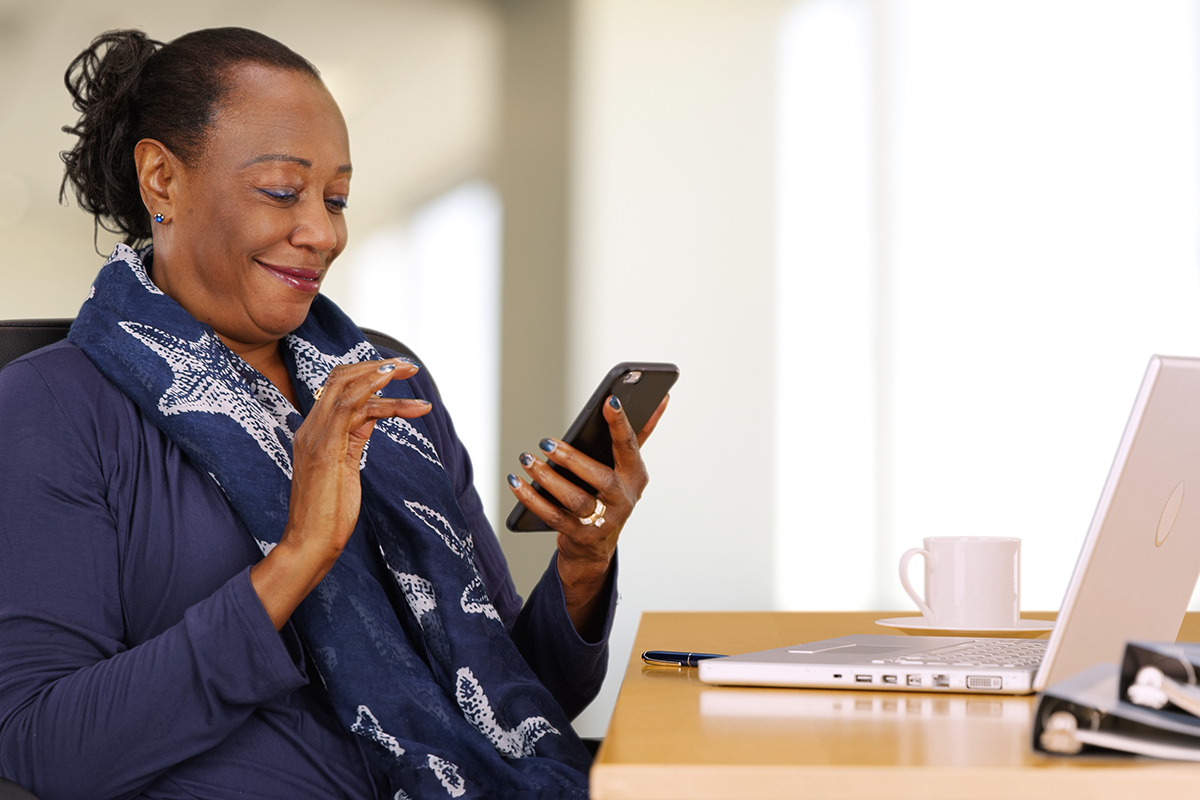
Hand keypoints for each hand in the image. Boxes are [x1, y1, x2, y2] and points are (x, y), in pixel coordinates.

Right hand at [250, 358, 431, 628]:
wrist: (309, 544)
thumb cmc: (328, 514)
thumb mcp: (345, 467)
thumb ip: (353, 439)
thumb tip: (372, 417)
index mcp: (312, 431)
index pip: (335, 385)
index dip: (365, 372)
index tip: (395, 371)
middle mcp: (310, 428)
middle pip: (340, 377)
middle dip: (377, 365)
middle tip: (408, 366)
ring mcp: (315, 437)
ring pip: (348, 387)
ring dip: (383, 375)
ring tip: (411, 372)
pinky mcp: (327, 449)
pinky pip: (352, 408)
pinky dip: (378, 395)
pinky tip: (399, 392)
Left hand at [507, 394, 668, 634]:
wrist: (596, 546)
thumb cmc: (610, 494)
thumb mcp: (627, 466)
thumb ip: (641, 432)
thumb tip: (661, 398)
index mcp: (635, 476)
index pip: (629, 446)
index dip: (621, 423)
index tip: (610, 400)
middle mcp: (623, 500)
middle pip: (601, 478)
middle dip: (572, 459)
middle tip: (546, 442)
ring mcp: (603, 521)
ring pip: (576, 500)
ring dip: (548, 479)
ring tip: (527, 459)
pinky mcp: (580, 536)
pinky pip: (553, 517)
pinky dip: (532, 499)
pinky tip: (516, 482)